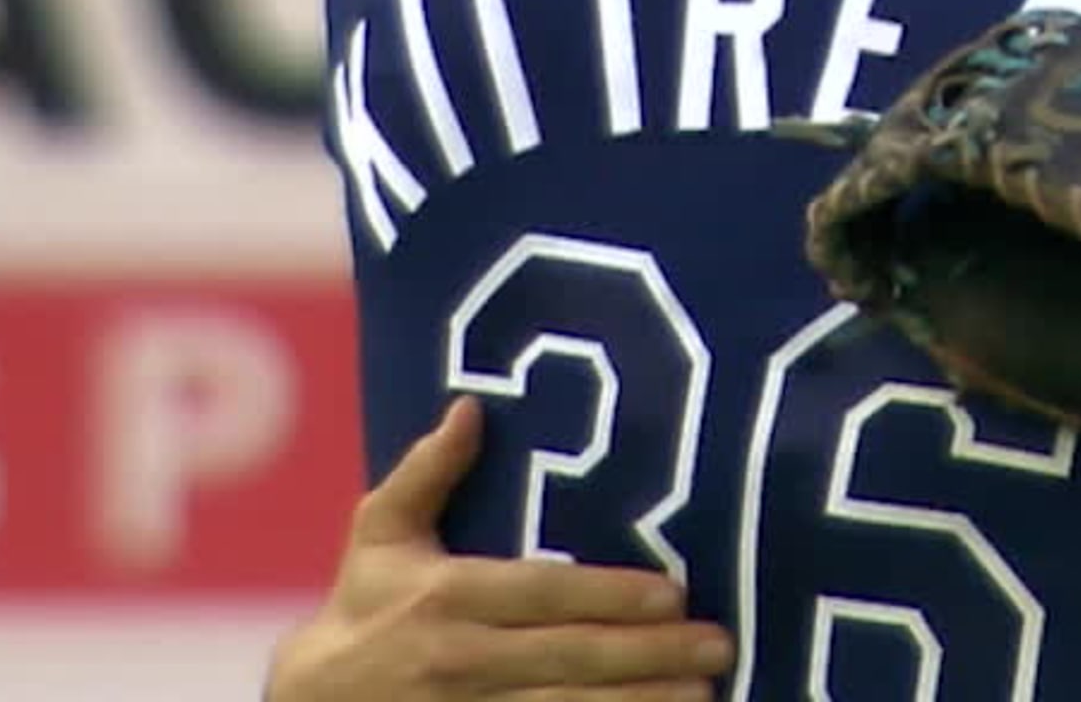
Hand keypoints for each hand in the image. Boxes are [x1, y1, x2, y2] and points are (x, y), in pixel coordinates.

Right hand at [264, 396, 736, 701]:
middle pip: (568, 657)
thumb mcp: (381, 535)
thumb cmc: (364, 609)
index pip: (541, 593)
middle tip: (717, 644)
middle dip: (649, 653)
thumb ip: (428, 473)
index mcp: (445, 597)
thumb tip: (471, 407)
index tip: (674, 594)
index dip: (609, 594)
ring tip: (704, 692)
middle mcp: (459, 659)